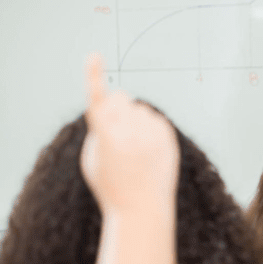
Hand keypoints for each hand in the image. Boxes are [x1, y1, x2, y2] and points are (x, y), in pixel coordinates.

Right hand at [79, 54, 178, 214]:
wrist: (142, 208)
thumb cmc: (110, 184)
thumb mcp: (93, 158)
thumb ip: (99, 128)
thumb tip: (112, 106)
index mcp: (107, 138)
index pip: (98, 101)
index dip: (93, 76)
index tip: (94, 55)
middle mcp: (131, 132)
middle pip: (121, 97)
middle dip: (117, 106)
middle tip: (117, 130)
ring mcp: (153, 134)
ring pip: (139, 108)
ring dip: (134, 120)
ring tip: (134, 149)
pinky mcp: (168, 136)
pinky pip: (154, 119)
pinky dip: (149, 129)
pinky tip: (148, 151)